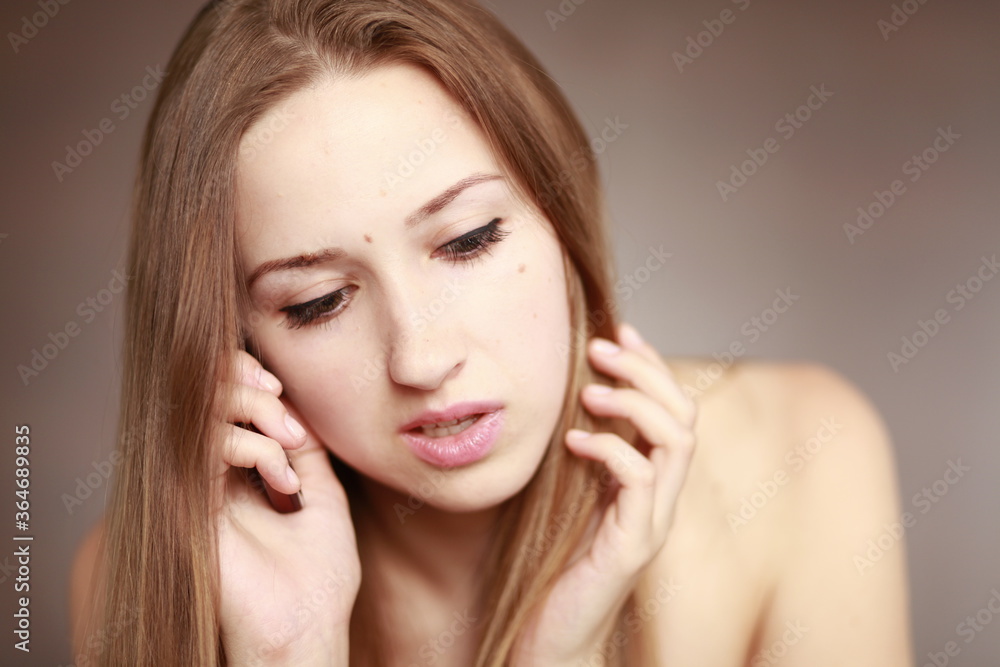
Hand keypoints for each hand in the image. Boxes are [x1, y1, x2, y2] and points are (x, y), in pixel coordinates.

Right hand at [213, 350, 359, 665]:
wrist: (307, 626)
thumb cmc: (318, 578)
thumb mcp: (322, 498)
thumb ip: (305, 453)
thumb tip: (296, 409)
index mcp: (233, 481)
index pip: (219, 407)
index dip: (244, 380)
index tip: (282, 387)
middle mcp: (206, 483)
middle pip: (202, 399)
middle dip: (246, 383)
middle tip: (283, 400)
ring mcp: (193, 493)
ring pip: (201, 413)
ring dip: (256, 410)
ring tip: (291, 440)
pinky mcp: (188, 507)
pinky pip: (206, 448)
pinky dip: (253, 447)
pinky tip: (282, 479)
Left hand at [514, 322, 696, 664]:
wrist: (553, 638)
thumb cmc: (556, 567)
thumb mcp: (571, 496)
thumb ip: (583, 456)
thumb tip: (568, 400)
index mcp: (650, 483)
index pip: (672, 410)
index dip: (652, 365)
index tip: (619, 330)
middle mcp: (662, 499)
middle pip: (685, 416)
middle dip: (647, 370)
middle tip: (601, 347)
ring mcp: (653, 521)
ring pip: (676, 441)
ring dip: (634, 402)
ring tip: (590, 390)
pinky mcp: (633, 544)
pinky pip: (639, 479)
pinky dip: (609, 448)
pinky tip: (572, 441)